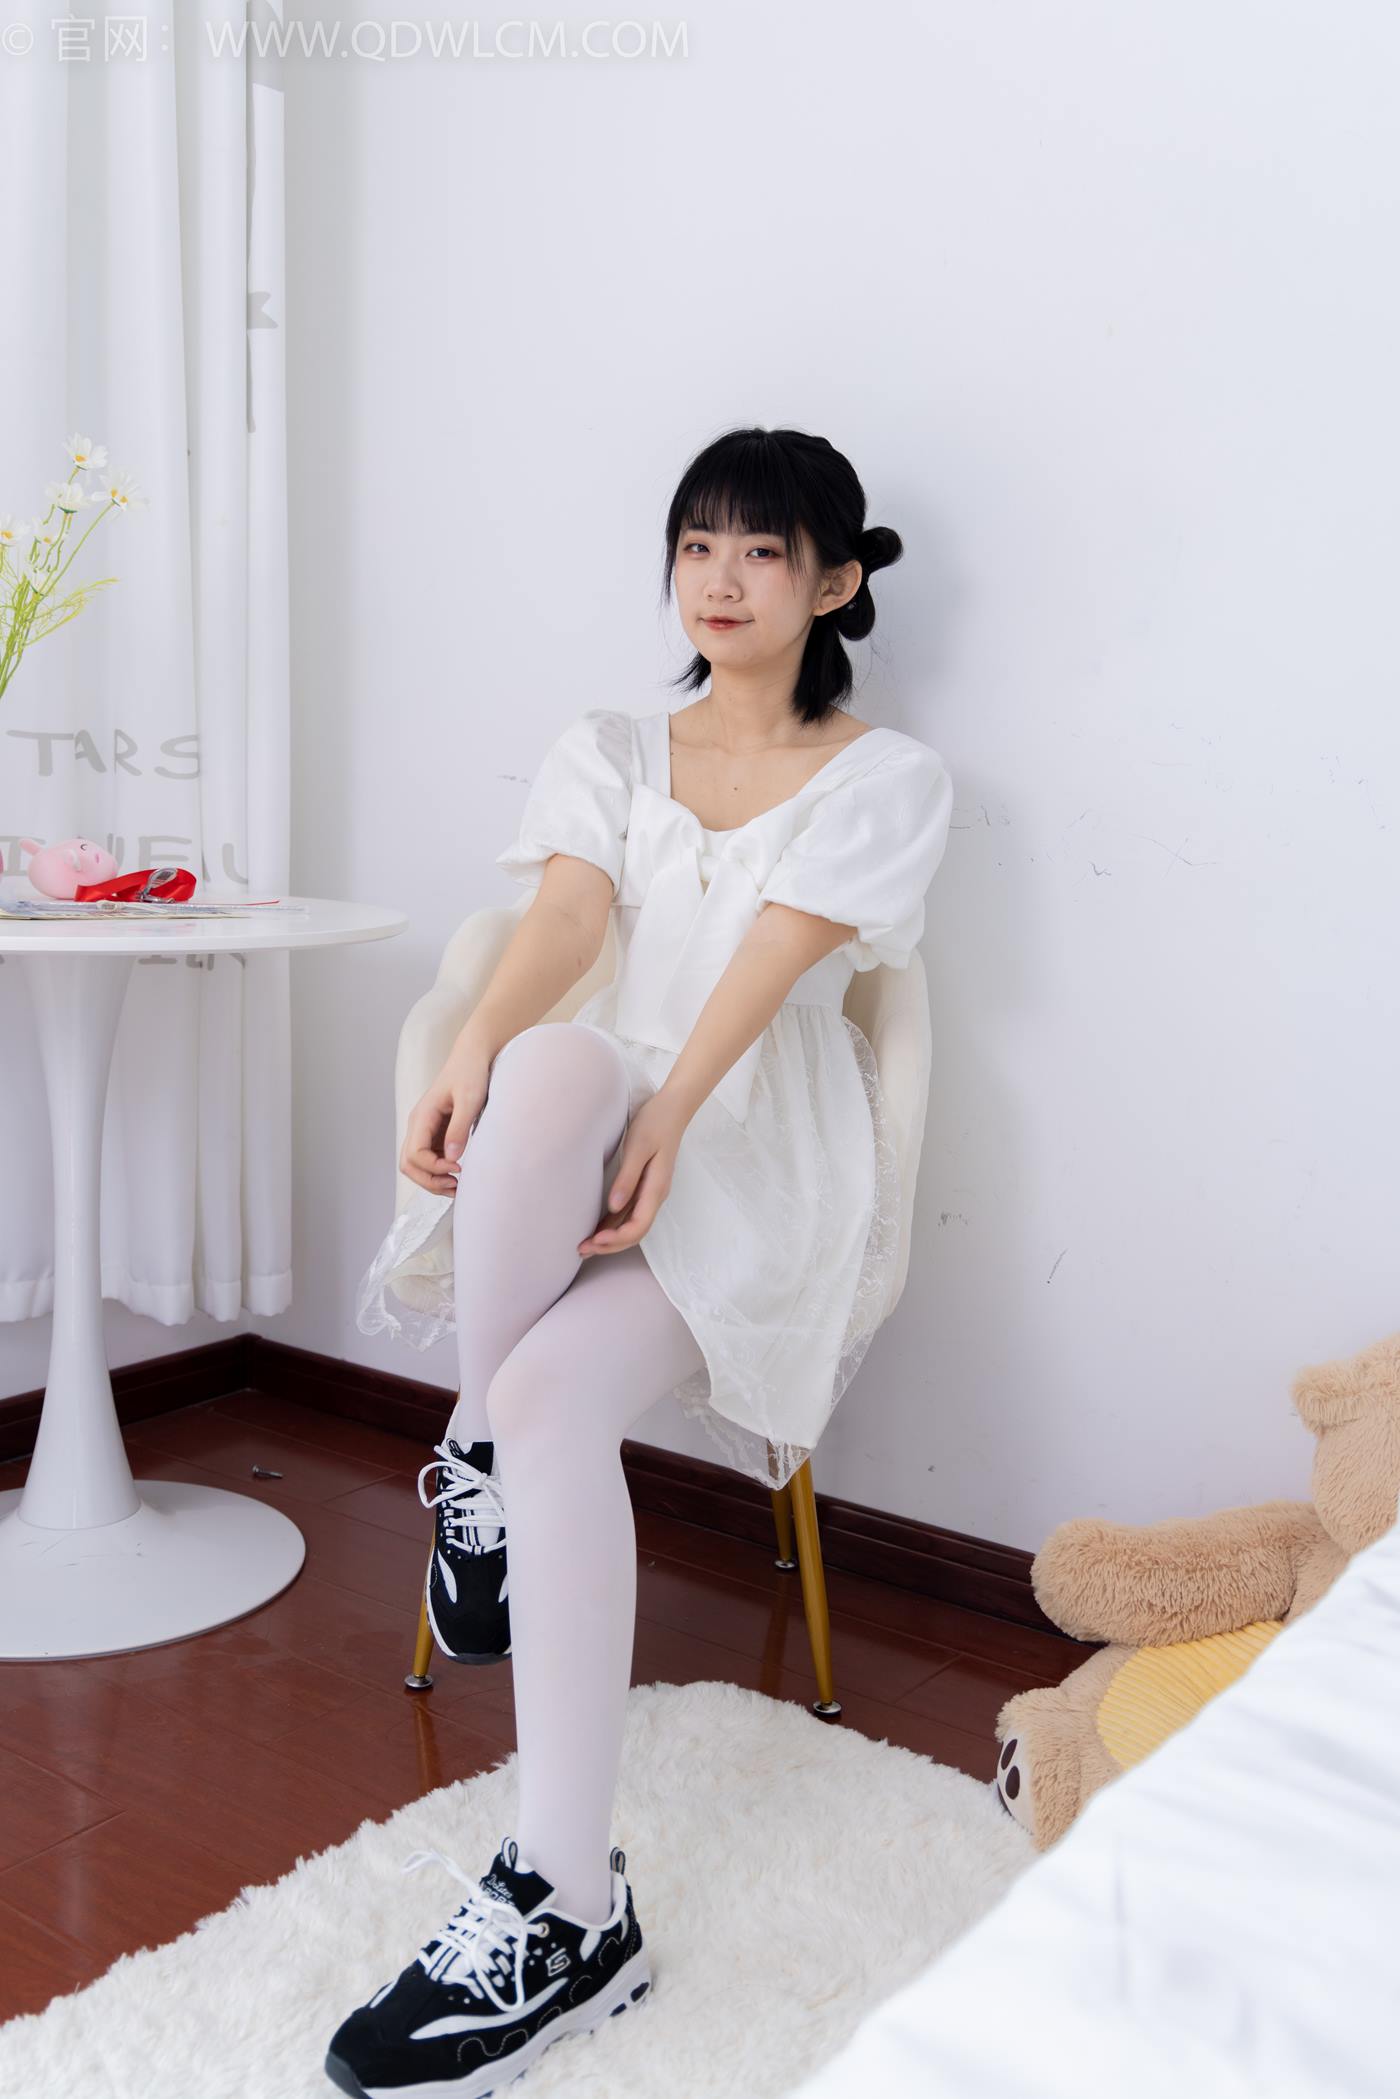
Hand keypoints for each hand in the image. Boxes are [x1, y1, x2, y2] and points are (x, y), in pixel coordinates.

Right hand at [399, 1042, 492, 1194]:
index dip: (434, 1167)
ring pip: (415, 1165)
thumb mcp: (469, 1099)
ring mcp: (424, 1130)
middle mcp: (418, 1125)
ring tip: (455, 1186)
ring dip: (431, 1179)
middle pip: (408, 1164)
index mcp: (423, 1116)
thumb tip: (451, 1158)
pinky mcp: (434, 1133)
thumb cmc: (470, 1073)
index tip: (458, 1167)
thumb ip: (459, 1128)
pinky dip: (437, 1172)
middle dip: (428, 1180)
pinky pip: (427, 1159)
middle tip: (455, 1186)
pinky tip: (456, 1174)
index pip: (415, 1153)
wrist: (471, 1057)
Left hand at [577, 1092, 686, 1255]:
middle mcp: (655, 1195)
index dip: (617, 1238)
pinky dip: (613, 1225)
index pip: (639, 1226)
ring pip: (631, 1226)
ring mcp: (650, 1193)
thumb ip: (627, 1178)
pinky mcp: (644, 1187)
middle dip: (610, 1245)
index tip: (594, 1239)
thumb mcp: (639, 1147)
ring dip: (610, 1238)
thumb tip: (614, 1206)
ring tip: (585, 1245)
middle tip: (581, 1250)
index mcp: (656, 1188)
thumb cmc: (655, 1124)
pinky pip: (629, 1214)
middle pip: (635, 1232)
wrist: (672, 1109)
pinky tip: (597, 1229)